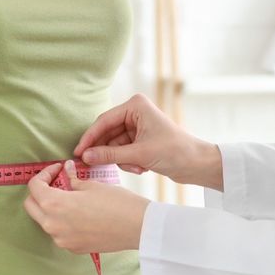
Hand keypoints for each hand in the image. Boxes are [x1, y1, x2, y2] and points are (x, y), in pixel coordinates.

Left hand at [23, 161, 150, 253]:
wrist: (139, 228)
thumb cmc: (118, 203)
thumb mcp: (93, 186)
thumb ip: (73, 180)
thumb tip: (67, 171)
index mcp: (55, 205)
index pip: (35, 187)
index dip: (44, 174)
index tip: (58, 169)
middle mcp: (53, 225)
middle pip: (32, 206)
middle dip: (40, 192)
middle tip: (57, 182)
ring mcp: (62, 240)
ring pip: (45, 221)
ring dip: (51, 207)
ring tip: (71, 197)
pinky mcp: (73, 248)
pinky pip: (60, 233)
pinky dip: (63, 221)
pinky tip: (80, 213)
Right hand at [75, 94, 223, 190]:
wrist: (197, 164)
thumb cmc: (174, 152)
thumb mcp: (139, 154)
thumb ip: (110, 155)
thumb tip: (85, 156)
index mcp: (136, 106)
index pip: (104, 121)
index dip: (89, 138)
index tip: (78, 152)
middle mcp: (135, 113)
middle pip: (107, 134)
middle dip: (109, 152)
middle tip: (94, 166)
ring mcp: (138, 127)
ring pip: (114, 146)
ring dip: (122, 160)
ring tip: (138, 167)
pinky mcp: (140, 141)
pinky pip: (123, 152)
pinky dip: (129, 162)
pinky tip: (142, 168)